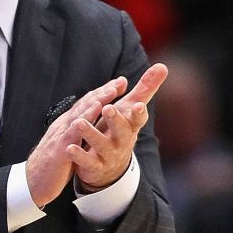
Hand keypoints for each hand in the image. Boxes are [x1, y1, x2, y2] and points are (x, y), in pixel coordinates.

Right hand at [26, 76, 127, 206]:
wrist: (32, 182)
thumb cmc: (52, 165)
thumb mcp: (68, 145)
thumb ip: (77, 134)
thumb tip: (88, 125)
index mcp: (67, 125)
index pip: (86, 105)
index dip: (102, 93)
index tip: (118, 85)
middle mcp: (64, 125)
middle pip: (85, 104)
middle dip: (103, 91)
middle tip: (120, 81)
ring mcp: (61, 135)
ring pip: (80, 113)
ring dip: (96, 100)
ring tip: (111, 90)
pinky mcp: (60, 148)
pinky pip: (74, 131)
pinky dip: (85, 118)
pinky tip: (95, 111)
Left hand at [68, 63, 167, 190]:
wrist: (111, 165)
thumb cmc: (120, 128)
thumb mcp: (131, 108)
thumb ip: (145, 88)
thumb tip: (163, 66)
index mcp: (131, 125)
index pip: (138, 119)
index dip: (139, 113)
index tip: (138, 105)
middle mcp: (122, 140)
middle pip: (121, 131)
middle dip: (115, 120)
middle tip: (108, 108)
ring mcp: (109, 155)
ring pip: (101, 145)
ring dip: (91, 134)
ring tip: (79, 123)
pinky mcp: (95, 166)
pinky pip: (87, 162)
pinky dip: (78, 155)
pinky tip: (69, 147)